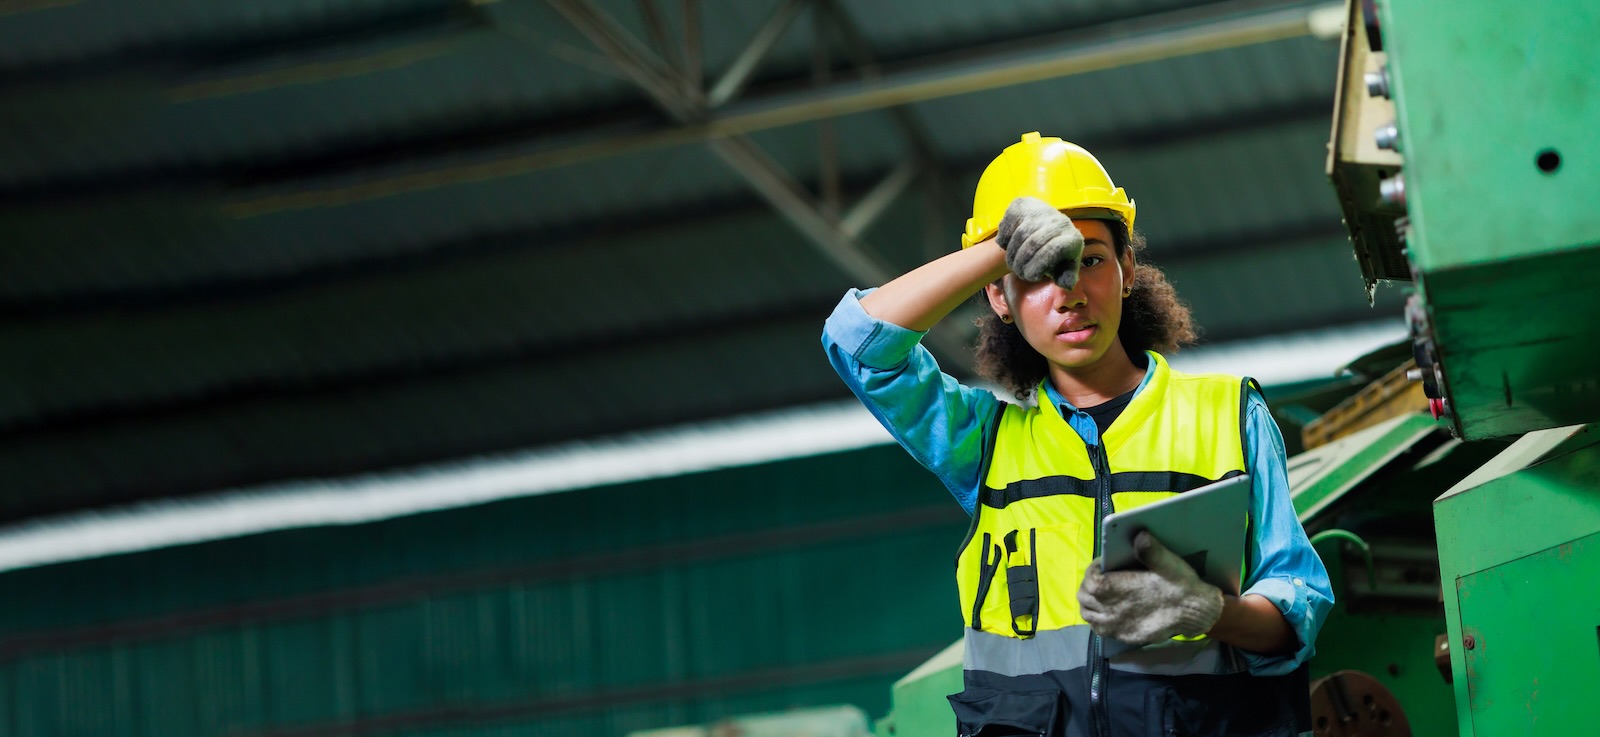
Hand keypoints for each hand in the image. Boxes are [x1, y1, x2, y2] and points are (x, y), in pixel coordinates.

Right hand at [995, 197, 1084, 287]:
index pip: (1054, 250)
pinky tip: (1007, 245)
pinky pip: (1009, 222)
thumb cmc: (1055, 255)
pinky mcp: (1024, 204)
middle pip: (1034, 242)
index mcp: (1073, 238)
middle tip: (1017, 272)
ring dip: (1012, 252)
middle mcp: (1060, 221)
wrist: (1046, 229)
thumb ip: (1066, 277)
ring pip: (1020, 233)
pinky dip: (1004, 237)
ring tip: (1012, 263)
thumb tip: (1067, 284)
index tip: (1030, 276)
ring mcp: (1042, 210)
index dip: (1038, 266)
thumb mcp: (1064, 268)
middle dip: (1021, 262)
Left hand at [1077, 531, 1223, 644]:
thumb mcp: (1170, 564)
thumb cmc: (1182, 586)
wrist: (1197, 613)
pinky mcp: (1124, 636)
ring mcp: (1119, 626)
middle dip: (1088, 584)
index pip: (1092, 582)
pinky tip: (1107, 609)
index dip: (1092, 571)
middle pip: (1086, 598)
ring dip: (1090, 601)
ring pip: (1089, 615)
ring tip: (1101, 591)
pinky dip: (1097, 618)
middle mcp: (1116, 611)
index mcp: (1123, 591)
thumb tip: (1139, 535)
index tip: (1102, 564)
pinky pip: (1099, 629)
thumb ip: (1152, 551)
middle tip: (1101, 576)